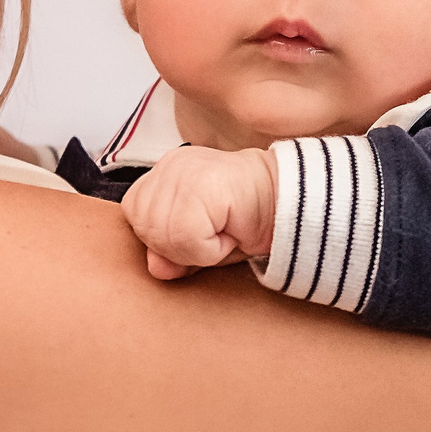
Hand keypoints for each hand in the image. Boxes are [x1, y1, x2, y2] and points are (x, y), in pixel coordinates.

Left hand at [120, 145, 278, 280]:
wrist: (296, 204)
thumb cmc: (250, 220)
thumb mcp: (202, 244)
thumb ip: (172, 252)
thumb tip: (155, 267)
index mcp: (166, 170)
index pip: (134, 213)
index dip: (164, 235)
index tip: (202, 229)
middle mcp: (171, 164)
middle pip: (145, 227)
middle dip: (179, 245)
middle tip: (217, 232)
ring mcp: (184, 170)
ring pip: (163, 236)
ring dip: (196, 248)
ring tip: (224, 231)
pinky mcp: (201, 184)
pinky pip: (185, 238)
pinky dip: (209, 249)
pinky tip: (230, 233)